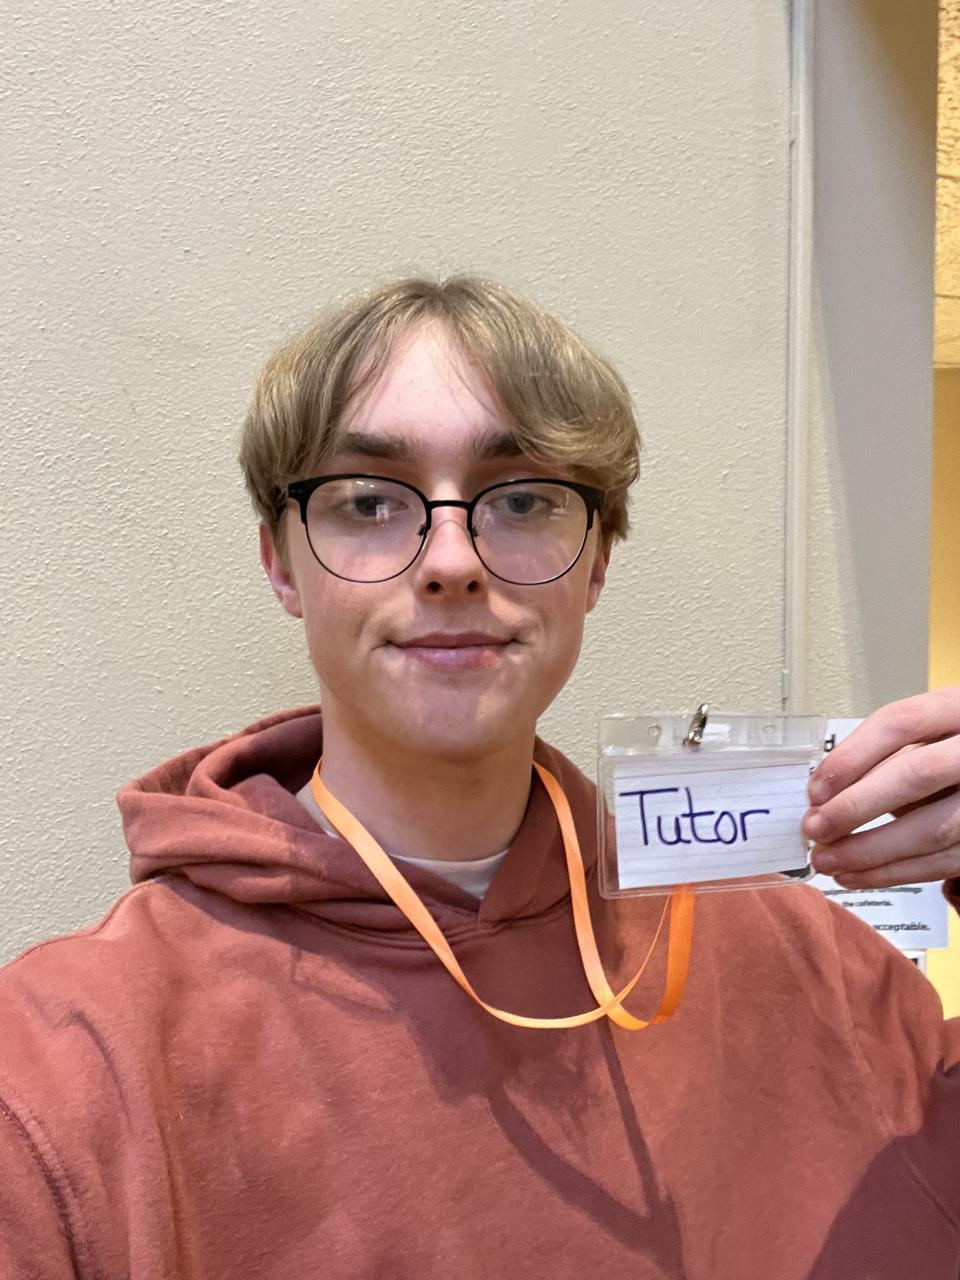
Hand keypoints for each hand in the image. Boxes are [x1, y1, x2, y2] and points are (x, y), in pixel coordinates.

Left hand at [803, 687, 959, 887]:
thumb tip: (824, 797)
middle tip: (815, 828)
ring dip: (870, 851)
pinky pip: (942, 863)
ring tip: (826, 859)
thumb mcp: (921, 735)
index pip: (901, 723)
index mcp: (957, 707)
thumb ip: (882, 756)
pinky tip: (856, 874)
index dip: (852, 757)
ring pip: (932, 829)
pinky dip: (894, 872)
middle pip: (916, 774)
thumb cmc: (945, 750)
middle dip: (856, 806)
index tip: (816, 790)